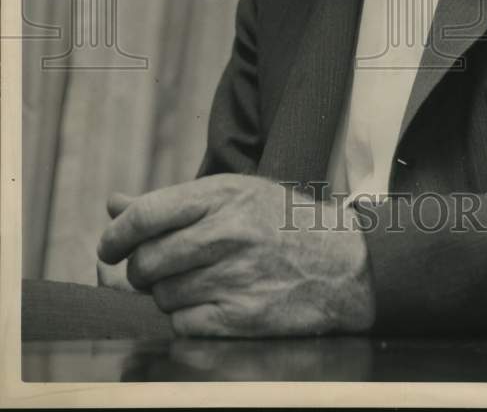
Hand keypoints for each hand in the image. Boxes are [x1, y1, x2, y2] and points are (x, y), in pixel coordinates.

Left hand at [96, 174, 375, 337]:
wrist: (345, 265)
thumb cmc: (283, 224)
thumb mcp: (236, 194)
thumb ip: (172, 202)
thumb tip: (114, 205)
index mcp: (223, 195)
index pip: (145, 215)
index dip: (115, 235)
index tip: (109, 247)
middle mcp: (228, 233)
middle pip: (146, 262)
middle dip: (141, 271)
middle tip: (157, 270)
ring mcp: (235, 276)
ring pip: (162, 296)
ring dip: (167, 295)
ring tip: (196, 283)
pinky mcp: (242, 317)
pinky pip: (183, 324)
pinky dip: (187, 319)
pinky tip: (211, 303)